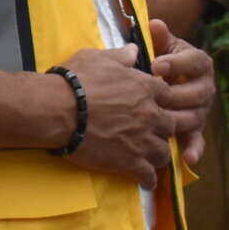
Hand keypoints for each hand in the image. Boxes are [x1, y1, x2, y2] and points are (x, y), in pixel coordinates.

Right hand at [56, 44, 176, 182]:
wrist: (57, 109)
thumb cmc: (75, 80)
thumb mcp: (97, 58)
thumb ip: (121, 56)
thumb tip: (135, 49)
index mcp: (146, 88)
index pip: (168, 95)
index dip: (162, 101)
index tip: (155, 105)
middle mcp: (150, 114)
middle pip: (171, 125)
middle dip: (163, 129)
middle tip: (153, 132)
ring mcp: (142, 140)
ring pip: (163, 151)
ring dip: (158, 154)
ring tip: (151, 157)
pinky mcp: (130, 161)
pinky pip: (148, 174)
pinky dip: (149, 178)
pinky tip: (146, 180)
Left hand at [148, 20, 215, 167]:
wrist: (161, 78)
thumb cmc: (158, 58)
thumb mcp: (159, 46)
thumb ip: (159, 38)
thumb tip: (155, 24)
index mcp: (198, 63)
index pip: (195, 61)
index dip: (177, 63)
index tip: (156, 66)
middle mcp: (205, 86)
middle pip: (198, 91)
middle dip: (178, 94)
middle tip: (158, 96)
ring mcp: (201, 109)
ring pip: (197, 115)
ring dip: (184, 120)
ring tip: (168, 123)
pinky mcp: (195, 128)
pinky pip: (196, 139)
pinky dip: (194, 149)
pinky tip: (188, 158)